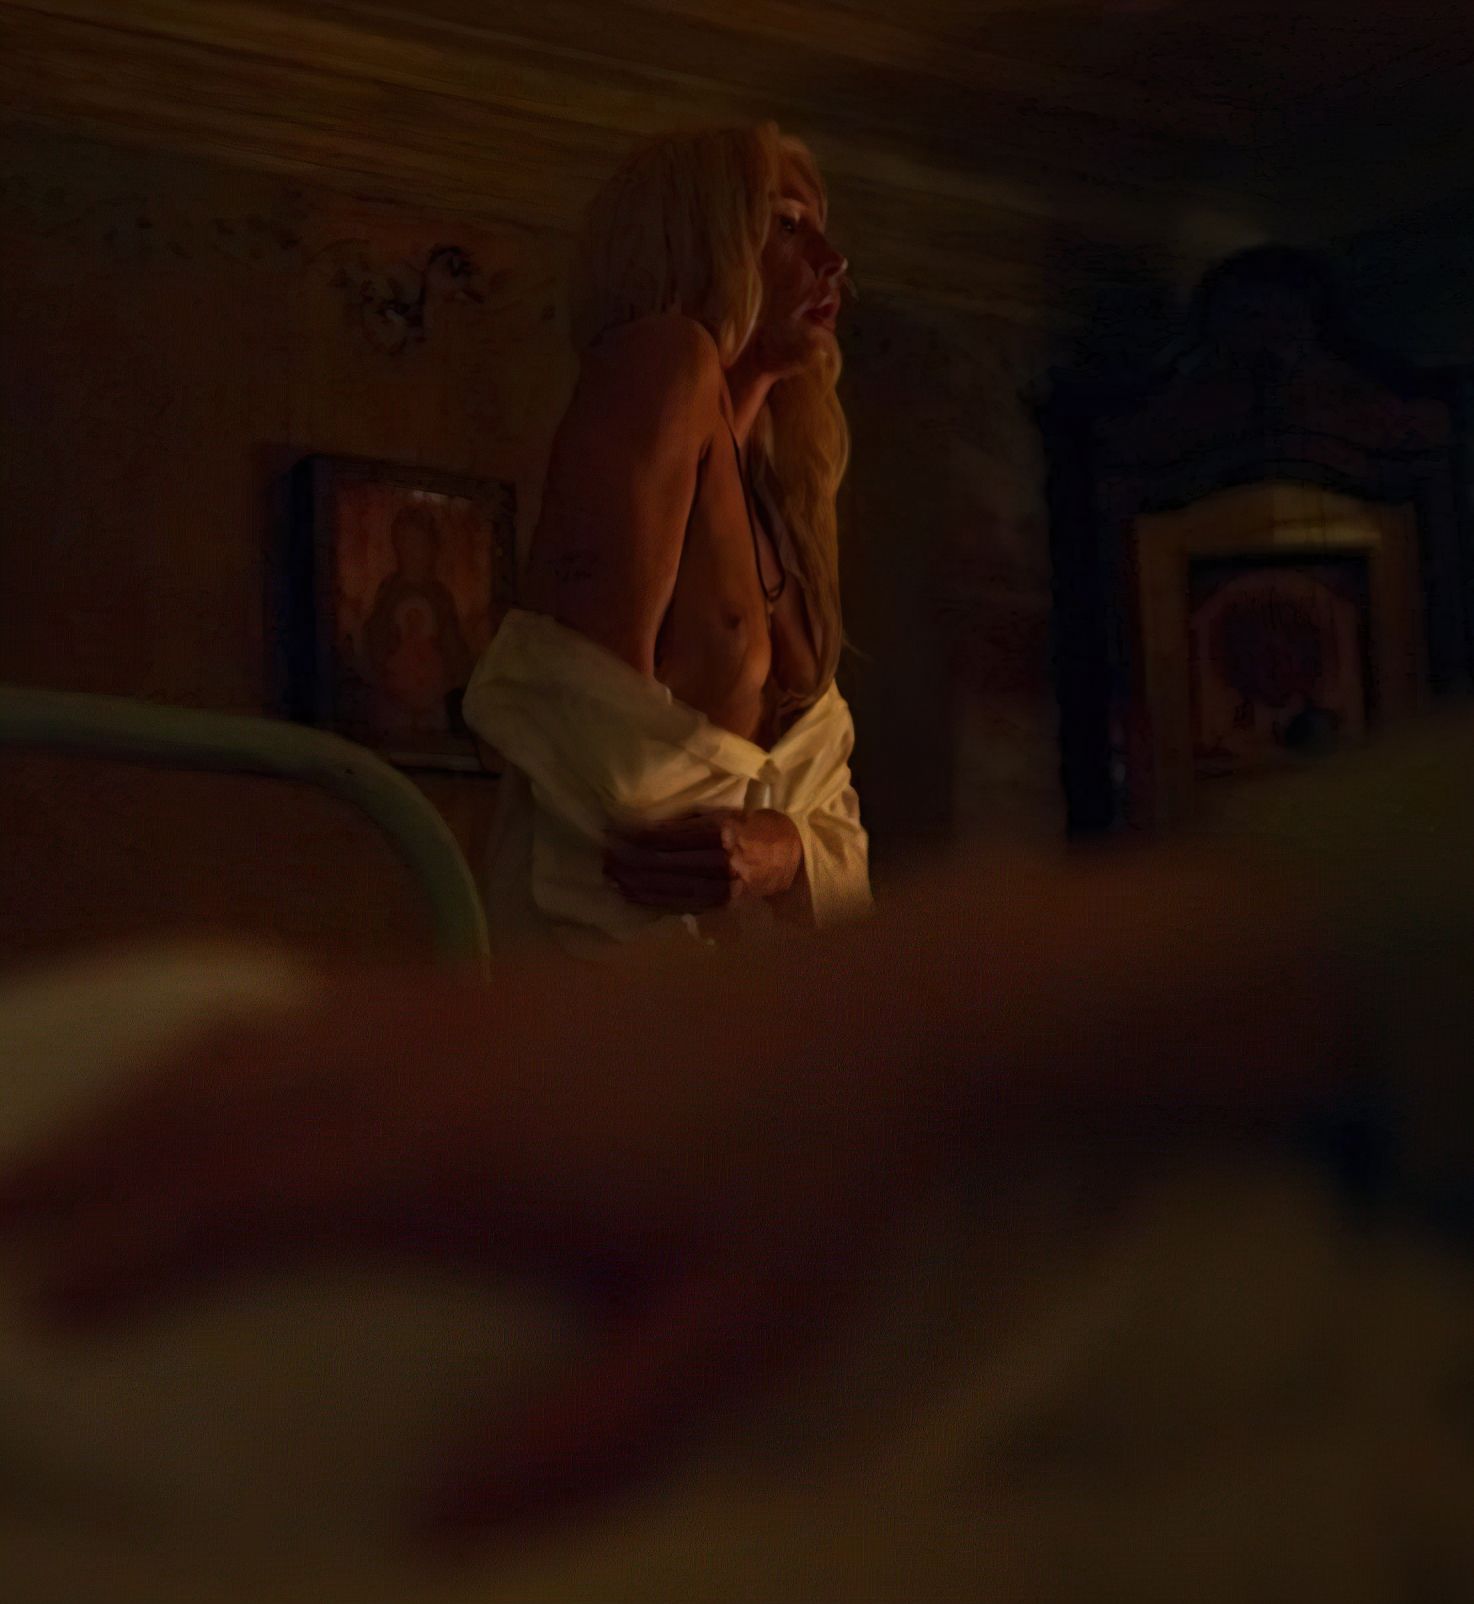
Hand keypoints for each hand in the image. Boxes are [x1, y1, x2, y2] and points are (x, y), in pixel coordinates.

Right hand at [0, 964, 883, 1538]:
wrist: (890, 1013)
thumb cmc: (818, 1180)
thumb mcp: (731, 1344)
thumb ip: (589, 1444)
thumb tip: (433, 1522)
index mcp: (475, 1156)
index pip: (265, 1198)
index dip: (145, 1244)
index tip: (51, 1297)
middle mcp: (448, 1060)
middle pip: (236, 1100)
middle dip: (107, 1153)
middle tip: (4, 1203)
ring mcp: (477, 1001)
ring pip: (278, 1034)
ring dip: (166, 1084)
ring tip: (80, 1132)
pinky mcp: (515, 977)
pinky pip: (344, 996)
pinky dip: (256, 1027)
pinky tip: (247, 1050)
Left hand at [604, 808, 802, 911]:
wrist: (788, 860)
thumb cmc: (755, 828)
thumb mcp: (727, 814)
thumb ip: (692, 822)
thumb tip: (648, 827)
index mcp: (721, 833)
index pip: (667, 839)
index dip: (635, 838)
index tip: (612, 834)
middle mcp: (718, 862)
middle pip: (661, 865)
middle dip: (628, 861)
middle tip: (604, 856)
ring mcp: (718, 888)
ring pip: (665, 888)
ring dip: (633, 883)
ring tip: (611, 875)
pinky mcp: (717, 904)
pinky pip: (677, 903)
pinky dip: (651, 899)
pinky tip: (632, 894)